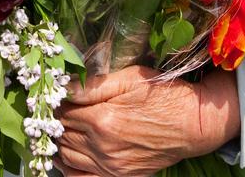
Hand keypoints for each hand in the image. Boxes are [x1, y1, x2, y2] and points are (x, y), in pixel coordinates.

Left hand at [55, 66, 239, 176]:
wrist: (193, 124)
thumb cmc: (163, 95)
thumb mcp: (129, 78)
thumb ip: (93, 85)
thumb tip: (63, 84)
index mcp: (102, 119)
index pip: (61, 110)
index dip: (54, 100)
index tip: (51, 92)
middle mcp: (102, 146)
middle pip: (61, 133)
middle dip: (54, 119)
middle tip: (51, 107)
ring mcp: (110, 165)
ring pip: (65, 155)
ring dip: (57, 140)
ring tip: (57, 126)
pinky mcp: (118, 176)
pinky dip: (67, 167)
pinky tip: (65, 153)